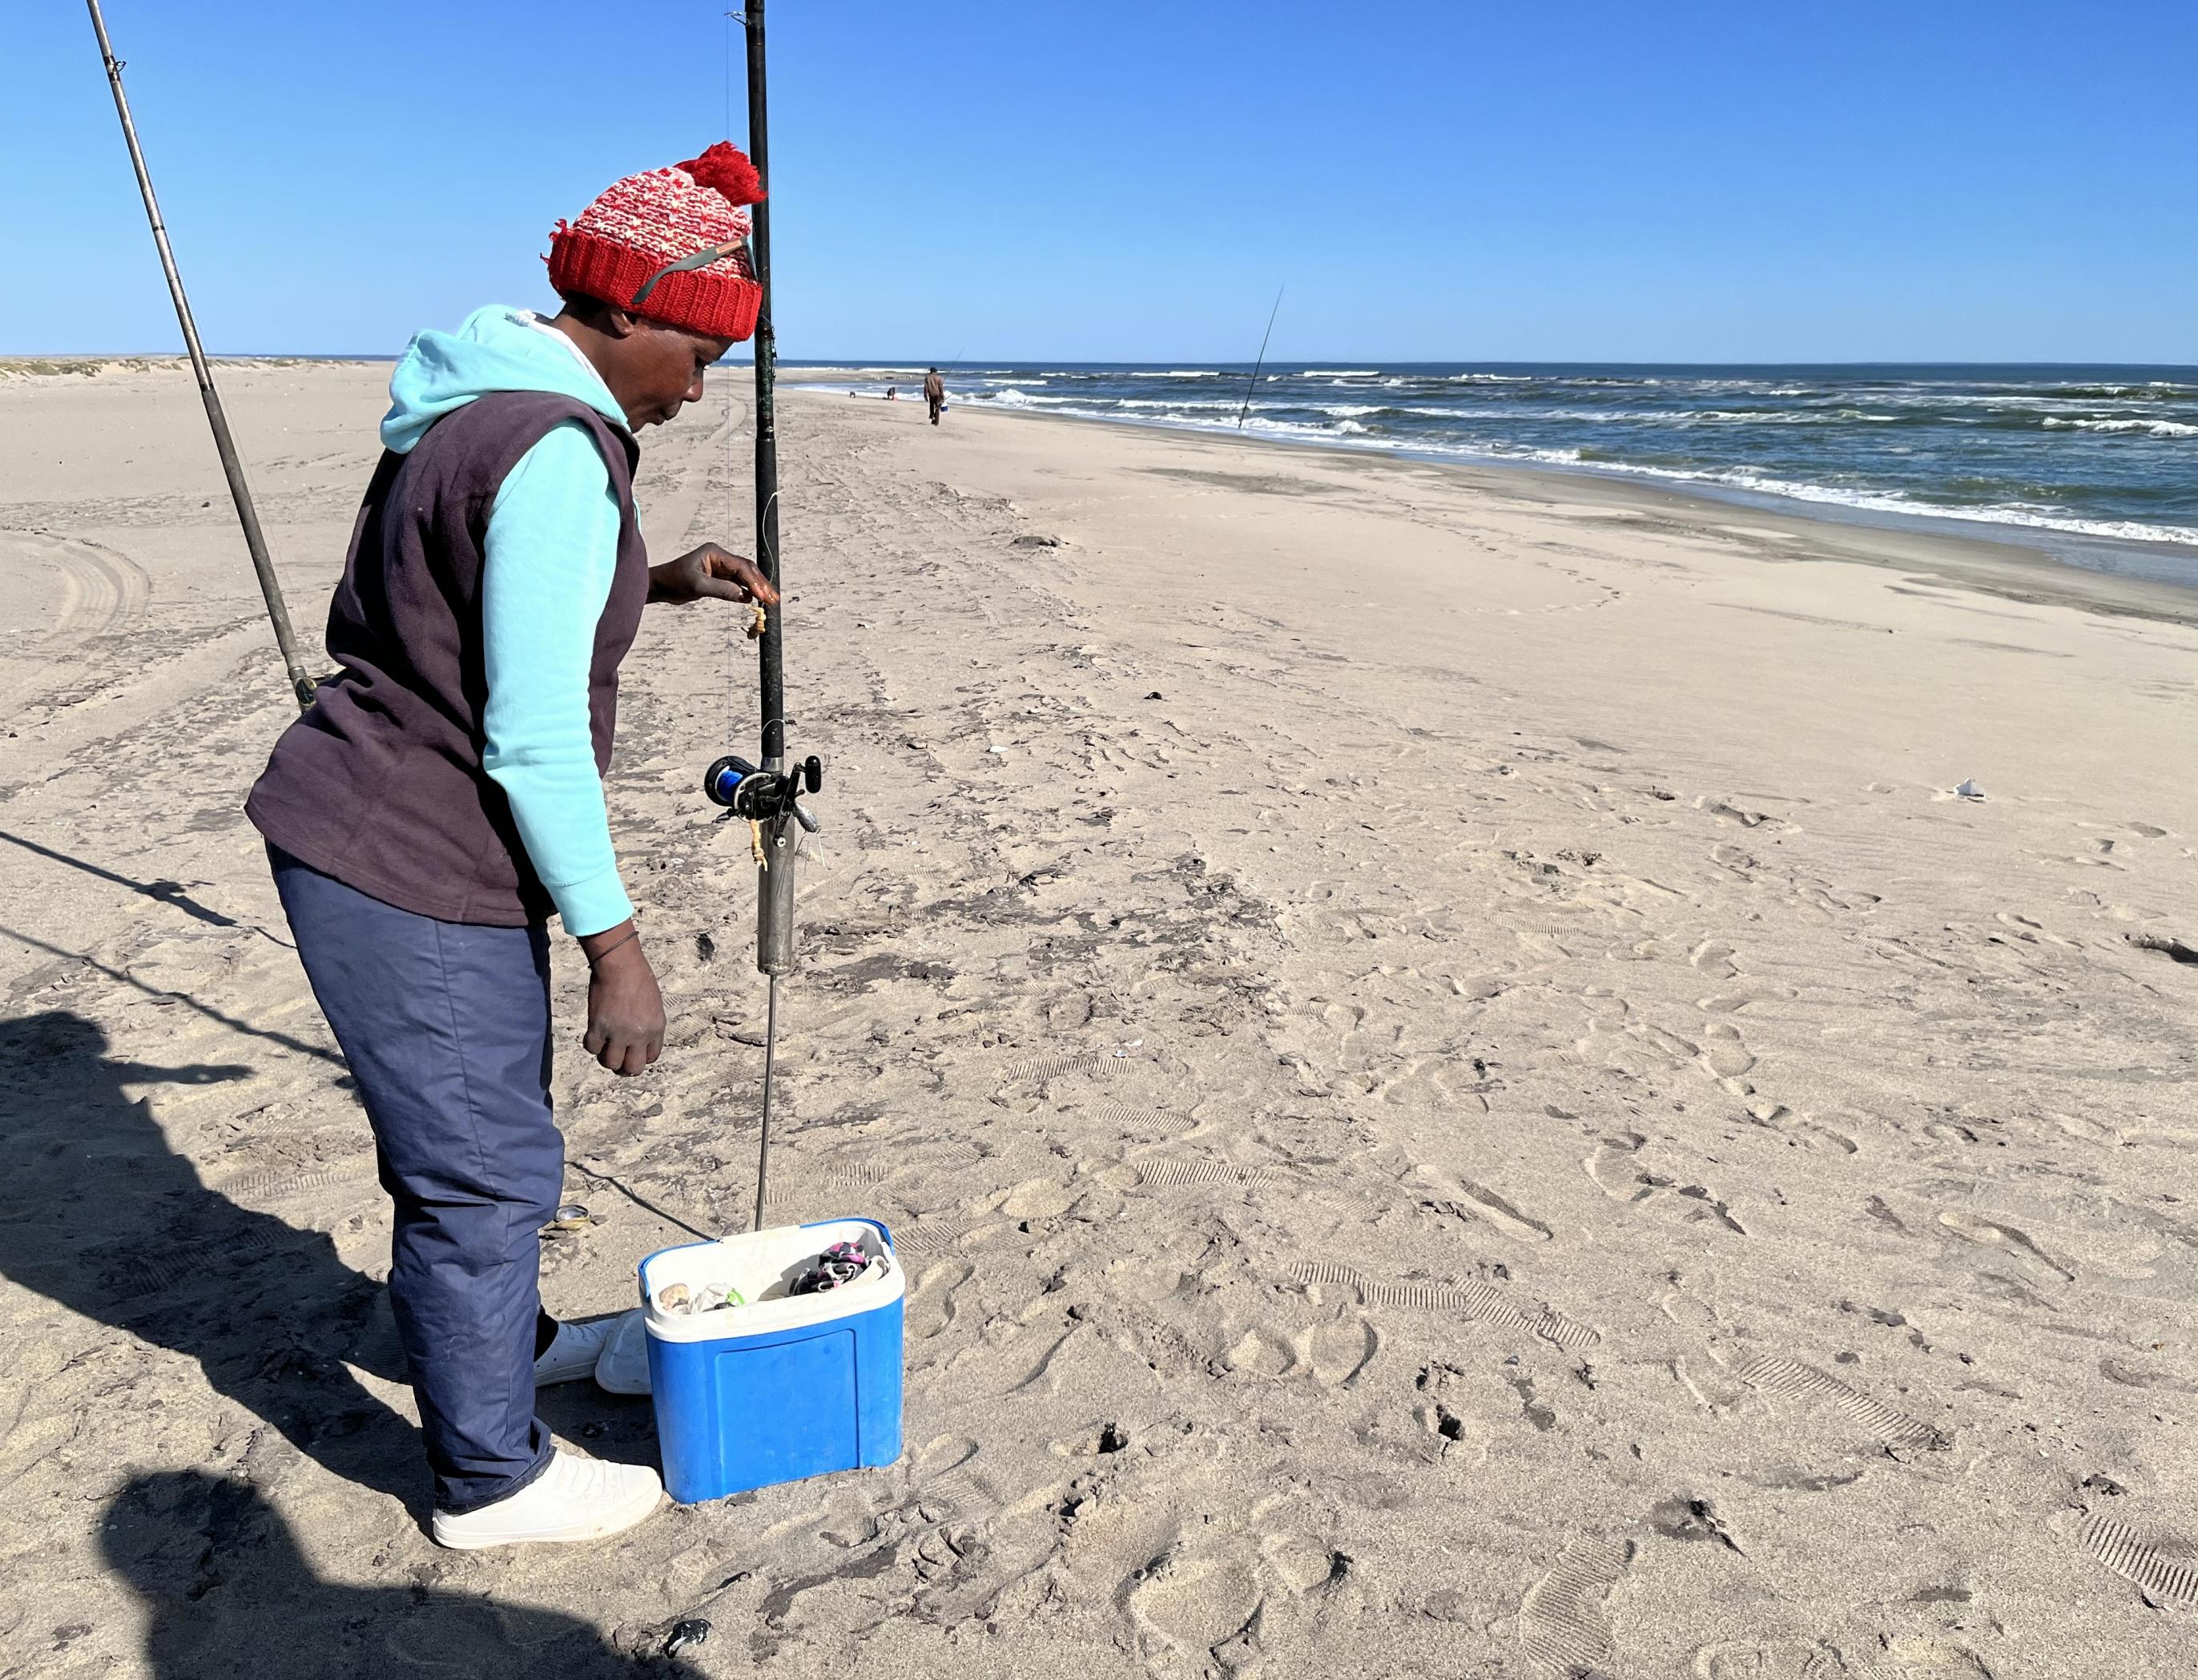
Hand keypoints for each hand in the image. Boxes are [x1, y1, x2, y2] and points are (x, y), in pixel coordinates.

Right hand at [579, 922, 664, 1075]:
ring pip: (611, 1063)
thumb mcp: (653, 1004)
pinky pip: (592, 1049)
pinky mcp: (598, 1028)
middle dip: (625, 1067)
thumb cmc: (638, 977)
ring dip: (606, 1058)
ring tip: (604, 1047)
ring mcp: (618, 1033)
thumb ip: (647, 1023)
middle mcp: (639, 1035)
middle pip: (633, 1068)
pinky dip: (592, 1044)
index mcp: (656, 1028)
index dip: (640, 1057)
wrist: (620, 965)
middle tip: (617, 1059)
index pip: (652, 1057)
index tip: (633, 1052)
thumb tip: (638, 1039)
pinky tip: (593, 1034)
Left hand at [648, 543, 779, 607]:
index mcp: (715, 553)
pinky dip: (747, 592)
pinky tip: (755, 600)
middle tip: (774, 598)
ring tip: (771, 600)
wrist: (659, 586)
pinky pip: (737, 584)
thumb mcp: (697, 586)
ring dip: (757, 588)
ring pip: (744, 577)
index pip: (740, 567)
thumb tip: (745, 597)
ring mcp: (720, 568)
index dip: (753, 581)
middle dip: (761, 584)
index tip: (762, 595)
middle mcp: (720, 558)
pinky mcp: (718, 578)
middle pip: (747, 570)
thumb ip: (722, 590)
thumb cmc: (673, 581)